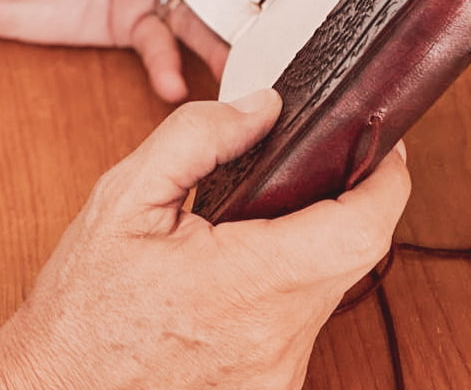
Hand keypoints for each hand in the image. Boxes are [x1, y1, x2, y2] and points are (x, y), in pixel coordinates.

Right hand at [0, 89, 409, 389]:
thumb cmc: (84, 307)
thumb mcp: (124, 200)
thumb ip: (198, 138)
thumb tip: (263, 108)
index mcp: (244, 287)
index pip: (359, 230)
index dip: (387, 180)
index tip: (384, 145)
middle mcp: (276, 342)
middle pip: (355, 254)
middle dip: (351, 200)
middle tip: (328, 161)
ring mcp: (280, 374)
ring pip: (333, 286)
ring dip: (319, 240)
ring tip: (276, 210)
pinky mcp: (276, 388)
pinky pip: (309, 318)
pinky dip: (296, 280)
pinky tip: (258, 260)